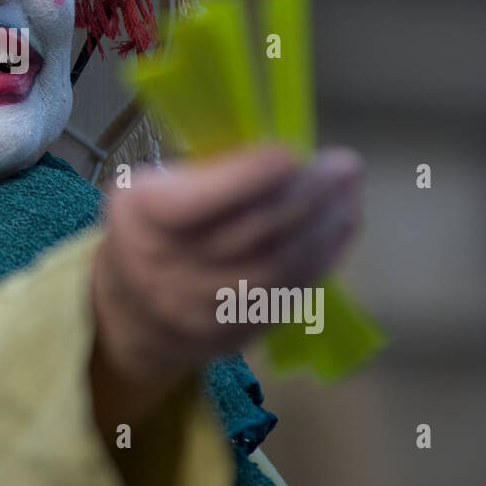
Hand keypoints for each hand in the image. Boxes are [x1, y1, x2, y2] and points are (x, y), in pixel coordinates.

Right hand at [89, 145, 362, 431]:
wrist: (138, 312)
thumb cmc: (153, 227)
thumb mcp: (154, 185)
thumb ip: (207, 173)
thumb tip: (286, 158)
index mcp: (143, 216)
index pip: (198, 201)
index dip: (249, 176)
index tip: (292, 152)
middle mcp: (169, 268)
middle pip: (250, 233)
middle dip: (307, 196)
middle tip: (342, 166)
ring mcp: (205, 309)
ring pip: (278, 268)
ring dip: (324, 228)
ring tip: (347, 194)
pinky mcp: (237, 333)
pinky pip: (289, 293)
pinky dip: (322, 257)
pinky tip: (340, 227)